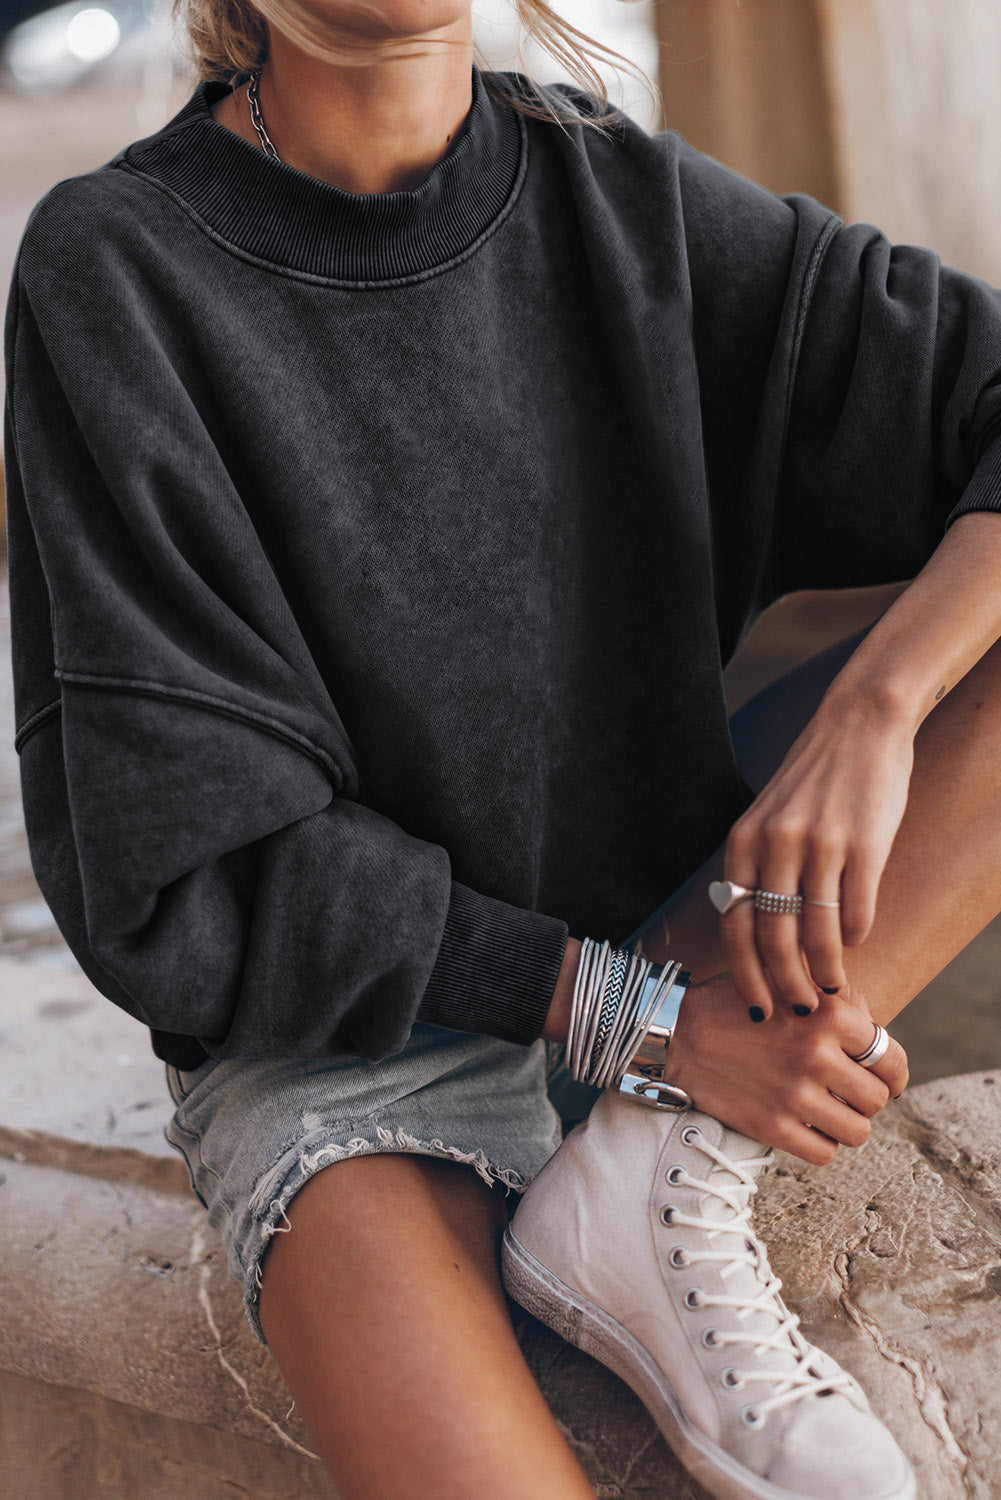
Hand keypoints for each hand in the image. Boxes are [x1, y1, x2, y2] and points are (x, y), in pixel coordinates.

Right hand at [662, 971, 908, 1165]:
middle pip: (877, 1099)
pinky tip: (806, 1127)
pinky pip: (825, 1154)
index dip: (893, 1074)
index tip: (885, 1080)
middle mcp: (816, 1055)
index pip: (891, 1059)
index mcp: (828, 1015)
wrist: (677, 1033)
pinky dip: (821, 1145)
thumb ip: (837, 998)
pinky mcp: (771, 1126)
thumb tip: (876, 1029)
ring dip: (847, 1124)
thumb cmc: (737, 1005)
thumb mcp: (788, 981)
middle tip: (847, 1093)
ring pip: (858, 1132)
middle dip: (865, 1098)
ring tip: (828, 1111)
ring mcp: (794, 1095)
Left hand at [721, 693, 914, 1016]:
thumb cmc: (813, 780)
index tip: (756, 1005)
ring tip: (833, 989)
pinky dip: (855, 937)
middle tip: (799, 1010)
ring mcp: (820, 844)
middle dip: (785, 986)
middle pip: (773, 939)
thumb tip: (758, 935)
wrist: (859, 724)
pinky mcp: (865, 844)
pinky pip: (856, 911)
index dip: (745, 973)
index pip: (734, 924)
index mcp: (744, 841)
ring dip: (825, 972)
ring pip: (817, 934)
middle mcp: (775, 844)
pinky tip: (855, 942)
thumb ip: (758, 868)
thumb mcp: (767, 818)